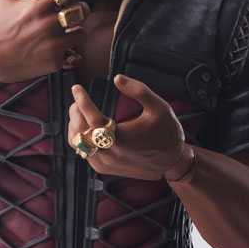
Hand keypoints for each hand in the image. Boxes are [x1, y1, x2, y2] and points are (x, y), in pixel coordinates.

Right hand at [0, 0, 89, 82]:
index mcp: (38, 5)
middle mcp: (49, 24)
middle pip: (82, 10)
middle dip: (80, 7)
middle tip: (74, 9)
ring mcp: (54, 45)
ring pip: (82, 34)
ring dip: (77, 30)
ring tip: (69, 30)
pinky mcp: (54, 62)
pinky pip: (70, 52)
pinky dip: (64, 48)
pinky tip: (53, 47)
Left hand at [68, 75, 187, 179]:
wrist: (172, 163)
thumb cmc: (167, 134)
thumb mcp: (159, 107)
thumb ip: (138, 90)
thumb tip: (117, 78)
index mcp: (121, 138)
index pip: (92, 118)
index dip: (82, 101)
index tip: (77, 88)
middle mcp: (110, 153)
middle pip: (80, 131)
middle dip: (76, 113)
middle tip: (78, 100)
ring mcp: (105, 163)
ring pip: (78, 144)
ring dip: (76, 126)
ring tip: (80, 113)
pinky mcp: (104, 168)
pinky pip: (84, 153)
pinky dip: (81, 139)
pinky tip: (87, 128)